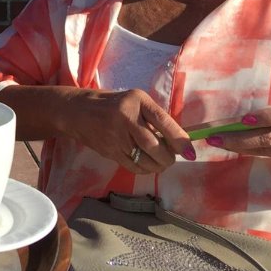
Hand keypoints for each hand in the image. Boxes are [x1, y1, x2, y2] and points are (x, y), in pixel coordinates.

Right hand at [69, 88, 194, 172]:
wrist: (79, 112)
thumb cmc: (114, 105)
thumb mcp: (136, 102)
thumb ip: (154, 118)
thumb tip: (179, 141)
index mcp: (136, 101)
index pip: (162, 121)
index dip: (179, 139)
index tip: (191, 153)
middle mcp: (125, 117)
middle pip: (152, 145)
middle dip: (167, 157)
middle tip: (171, 158)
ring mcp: (115, 136)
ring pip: (143, 159)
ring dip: (158, 165)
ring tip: (161, 162)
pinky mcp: (109, 151)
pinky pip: (132, 166)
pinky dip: (145, 169)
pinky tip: (148, 165)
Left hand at [204, 96, 270, 172]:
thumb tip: (256, 117)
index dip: (264, 118)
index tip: (243, 119)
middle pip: (269, 136)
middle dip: (239, 138)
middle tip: (214, 137)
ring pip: (268, 149)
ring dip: (241, 147)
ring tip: (218, 143)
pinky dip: (256, 153)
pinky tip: (238, 150)